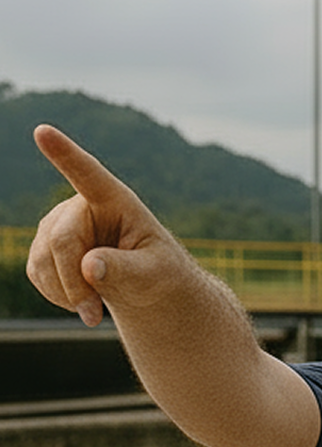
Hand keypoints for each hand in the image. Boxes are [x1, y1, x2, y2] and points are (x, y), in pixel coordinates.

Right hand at [26, 124, 183, 325]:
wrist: (148, 287)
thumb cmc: (161, 274)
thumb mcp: (156, 275)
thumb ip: (128, 270)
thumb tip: (91, 268)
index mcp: (117, 201)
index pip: (89, 175)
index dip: (65, 154)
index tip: (43, 131)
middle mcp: (81, 205)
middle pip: (61, 240)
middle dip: (74, 282)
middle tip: (92, 315)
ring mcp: (57, 224)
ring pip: (42, 259)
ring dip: (65, 292)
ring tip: (94, 310)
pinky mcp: (44, 247)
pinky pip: (36, 272)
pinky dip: (56, 294)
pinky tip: (79, 300)